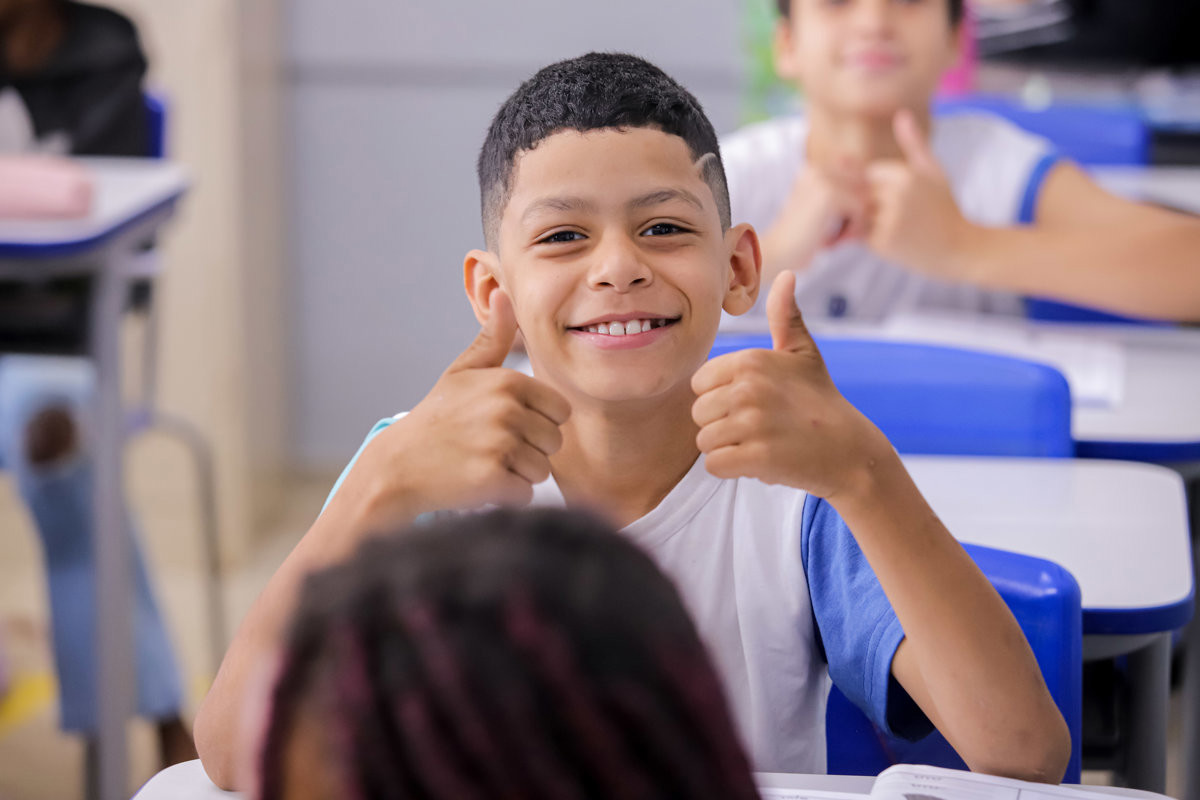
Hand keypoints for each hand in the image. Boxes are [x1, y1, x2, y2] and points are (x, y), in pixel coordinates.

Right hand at [348, 289, 570, 527]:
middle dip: (529, 451)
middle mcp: (506, 410)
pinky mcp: (491, 479)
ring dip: (517, 475)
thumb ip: (492, 338)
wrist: (397, 466)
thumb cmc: (437, 418)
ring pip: (541, 470)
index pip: (560, 411)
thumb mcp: (463, 372)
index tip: (504, 425)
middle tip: (489, 448)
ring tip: (482, 463)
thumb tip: (505, 293)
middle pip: (553, 442)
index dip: (537, 423)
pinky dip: (506, 496)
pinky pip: (525, 494)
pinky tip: (477, 483)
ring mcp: (498, 445)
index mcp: (508, 381)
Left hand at [691, 271, 887, 498]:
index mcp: (750, 360)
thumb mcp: (803, 353)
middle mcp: (748, 388)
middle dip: (722, 425)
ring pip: (704, 440)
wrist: (850, 451)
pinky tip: (758, 461)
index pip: (699, 383)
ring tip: (759, 443)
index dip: (720, 397)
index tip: (752, 402)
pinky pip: (714, 464)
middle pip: (699, 413)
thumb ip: (785, 316)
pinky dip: (731, 469)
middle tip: (758, 427)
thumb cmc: (820, 400)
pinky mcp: (757, 457)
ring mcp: (752, 424)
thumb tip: (787, 275)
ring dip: (727, 448)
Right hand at [761, 157, 871, 272]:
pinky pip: (860, 208)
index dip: (855, 202)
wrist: (777, 253)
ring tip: (839, 238)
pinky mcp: (829, 195)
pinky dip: (854, 228)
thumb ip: (842, 198)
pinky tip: (836, 241)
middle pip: (862, 185)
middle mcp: (817, 169)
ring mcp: (822, 180)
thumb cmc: (800, 240)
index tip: (842, 225)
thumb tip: (872, 192)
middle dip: (859, 211)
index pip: (856, 176)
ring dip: (858, 221)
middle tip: (843, 234)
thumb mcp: (822, 215)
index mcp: (813, 170)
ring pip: (863, 196)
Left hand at [866, 110, 973, 276]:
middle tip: (895, 215)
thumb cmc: (946, 208)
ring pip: (858, 216)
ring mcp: (889, 219)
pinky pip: (863, 236)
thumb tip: (902, 113)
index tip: (889, 196)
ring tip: (898, 228)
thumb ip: (913, 144)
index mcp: (906, 174)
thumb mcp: (934, 171)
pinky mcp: (884, 242)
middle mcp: (896, 195)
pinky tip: (897, 241)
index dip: (873, 185)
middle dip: (866, 204)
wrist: (962, 248)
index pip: (867, 173)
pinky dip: (872, 240)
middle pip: (859, 194)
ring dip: (867, 223)